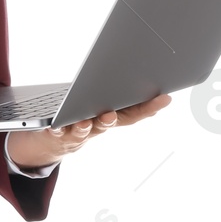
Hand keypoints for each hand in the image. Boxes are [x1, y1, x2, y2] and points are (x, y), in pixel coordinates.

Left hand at [4, 94, 170, 169]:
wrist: (57, 141)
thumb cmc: (87, 116)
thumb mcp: (108, 106)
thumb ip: (125, 99)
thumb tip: (153, 80)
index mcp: (112, 117)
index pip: (133, 114)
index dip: (150, 108)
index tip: (165, 97)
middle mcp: (97, 126)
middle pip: (107, 124)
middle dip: (110, 119)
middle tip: (110, 114)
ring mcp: (77, 131)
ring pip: (82, 130)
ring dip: (83, 127)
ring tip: (82, 122)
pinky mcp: (57, 132)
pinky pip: (57, 130)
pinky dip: (57, 128)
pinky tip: (55, 124)